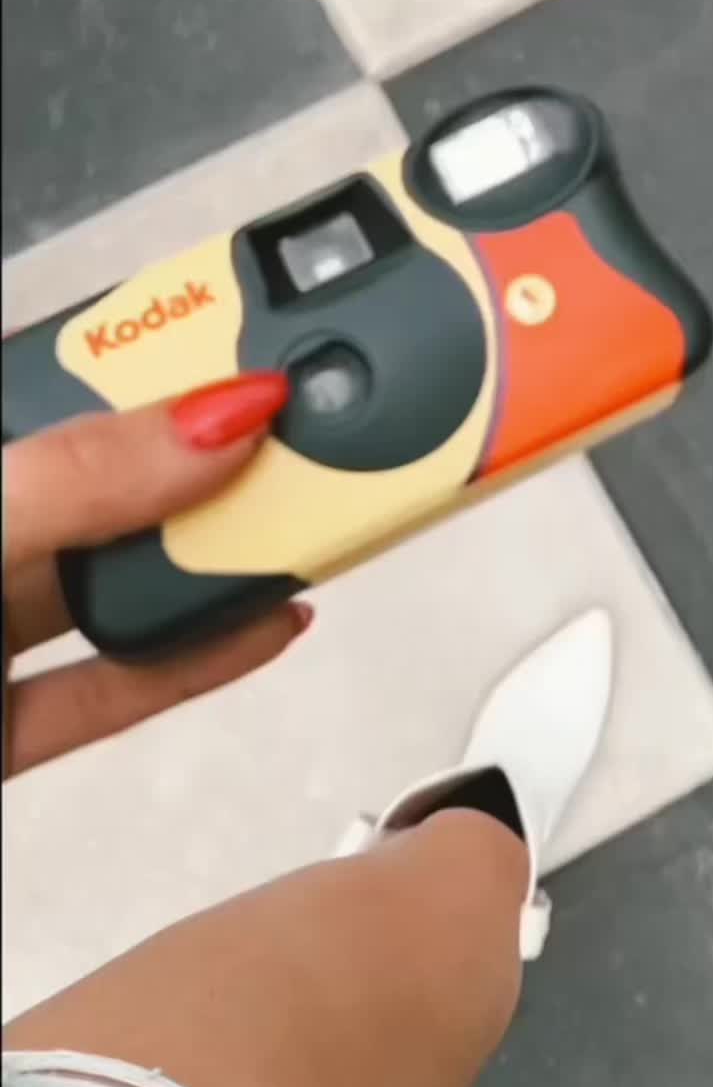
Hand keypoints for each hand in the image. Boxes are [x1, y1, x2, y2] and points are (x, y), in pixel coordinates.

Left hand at [3, 373, 311, 778]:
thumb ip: (84, 475)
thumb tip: (225, 420)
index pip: (69, 393)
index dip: (161, 365)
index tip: (262, 352)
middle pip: (113, 491)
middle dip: (210, 466)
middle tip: (309, 437)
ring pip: (119, 590)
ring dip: (213, 566)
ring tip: (306, 526)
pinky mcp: (5, 735)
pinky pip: (114, 689)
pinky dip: (195, 661)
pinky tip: (270, 626)